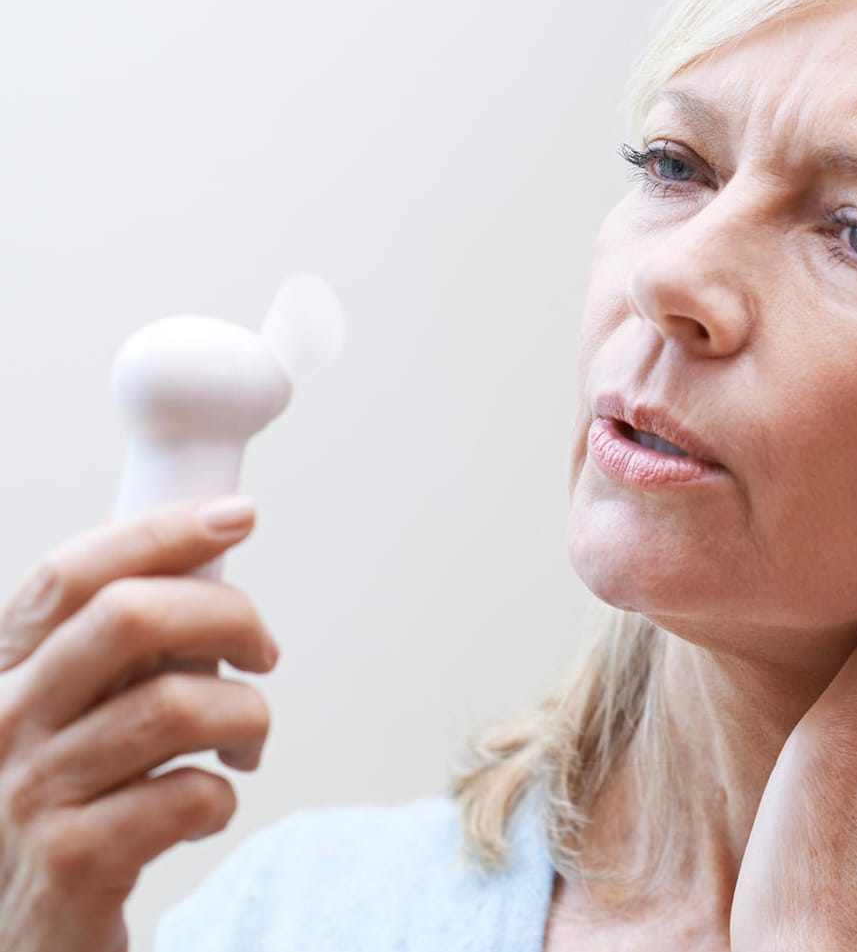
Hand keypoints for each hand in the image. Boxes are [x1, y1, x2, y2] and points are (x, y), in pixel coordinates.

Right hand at [0, 496, 276, 951]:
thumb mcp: (72, 717)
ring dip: (245, 715)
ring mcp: (31, 793)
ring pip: (177, 704)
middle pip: (130, 617)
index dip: (160, 532)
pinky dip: (222, 795)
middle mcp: (2, 724)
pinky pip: (187, 794)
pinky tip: (205, 808)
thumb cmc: (69, 810)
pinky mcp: (74, 859)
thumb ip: (117, 651)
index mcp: (2, 674)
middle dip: (227, 616)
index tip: (238, 516)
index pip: (70, 574)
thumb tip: (204, 570)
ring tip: (246, 745)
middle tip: (262, 652)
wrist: (28, 937)